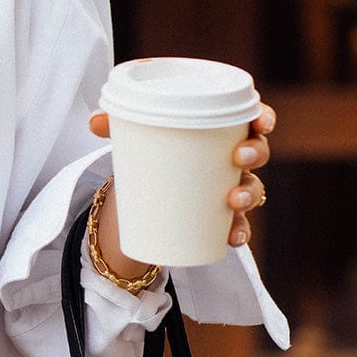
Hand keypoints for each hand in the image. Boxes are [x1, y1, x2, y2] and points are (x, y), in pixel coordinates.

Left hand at [89, 102, 274, 248]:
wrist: (142, 181)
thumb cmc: (149, 145)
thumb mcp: (134, 132)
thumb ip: (116, 123)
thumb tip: (94, 121)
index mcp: (218, 128)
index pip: (251, 117)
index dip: (262, 117)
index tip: (259, 122)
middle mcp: (230, 157)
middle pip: (257, 152)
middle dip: (256, 154)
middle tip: (239, 157)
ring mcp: (227, 186)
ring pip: (252, 189)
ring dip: (249, 194)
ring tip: (234, 200)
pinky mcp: (217, 213)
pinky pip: (236, 224)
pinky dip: (237, 231)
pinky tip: (232, 238)